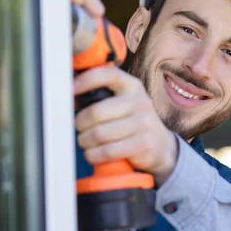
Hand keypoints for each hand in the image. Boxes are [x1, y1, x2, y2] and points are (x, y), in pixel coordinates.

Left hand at [74, 65, 178, 185]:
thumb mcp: (125, 102)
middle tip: (79, 128)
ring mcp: (143, 123)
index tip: (69, 90)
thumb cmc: (133, 122)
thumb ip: (103, 96)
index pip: (107, 75)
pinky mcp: (143, 144)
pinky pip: (108, 151)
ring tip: (85, 142)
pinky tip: (92, 154)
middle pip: (96, 112)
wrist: (161, 146)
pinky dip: (94, 155)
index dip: (85, 80)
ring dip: (85, 141)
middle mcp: (139, 102)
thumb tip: (69, 96)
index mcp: (132, 86)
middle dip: (80, 123)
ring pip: (100, 134)